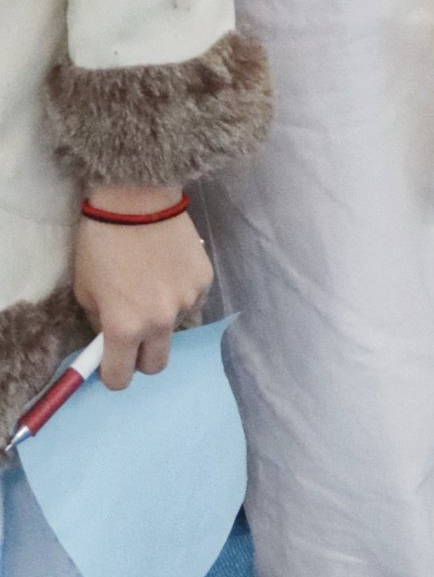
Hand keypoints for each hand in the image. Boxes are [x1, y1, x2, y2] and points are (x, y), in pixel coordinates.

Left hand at [70, 186, 211, 390]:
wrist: (137, 198)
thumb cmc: (100, 244)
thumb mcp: (85, 290)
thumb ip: (100, 322)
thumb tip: (109, 338)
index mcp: (124, 328)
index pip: (120, 378)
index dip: (112, 374)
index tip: (110, 362)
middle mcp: (159, 322)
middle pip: (155, 365)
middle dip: (141, 357)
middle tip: (133, 333)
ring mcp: (187, 301)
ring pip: (174, 329)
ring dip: (162, 318)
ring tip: (151, 284)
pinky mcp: (204, 280)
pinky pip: (191, 302)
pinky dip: (179, 294)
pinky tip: (168, 268)